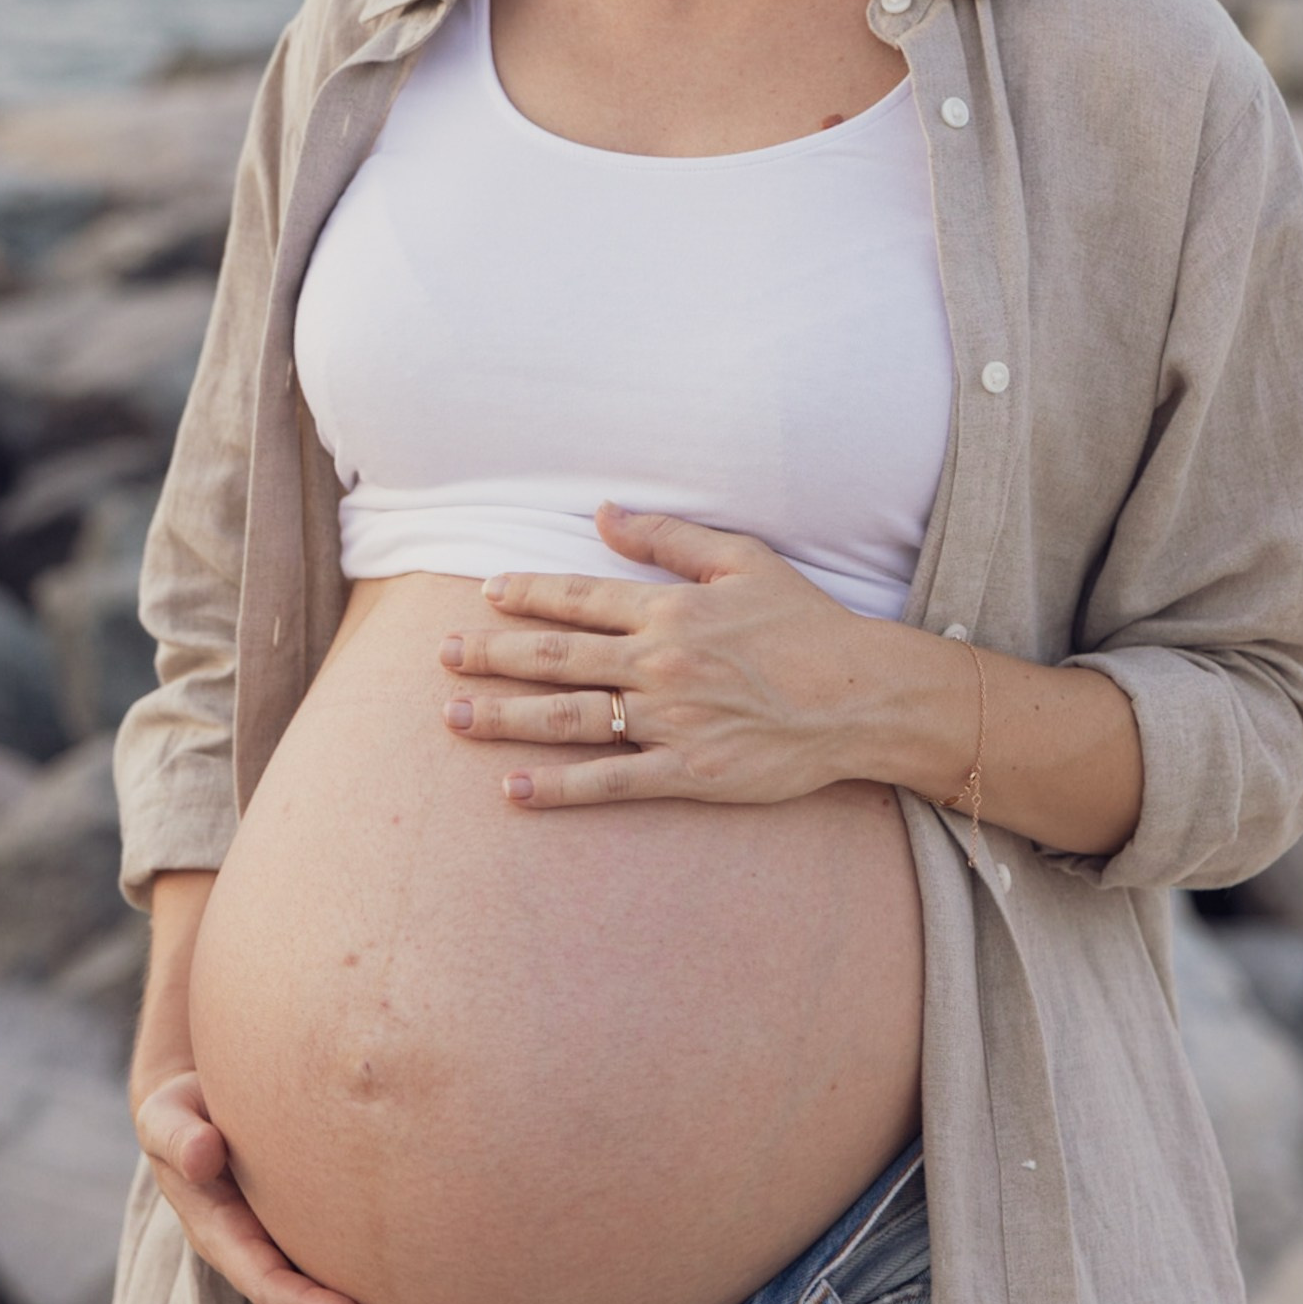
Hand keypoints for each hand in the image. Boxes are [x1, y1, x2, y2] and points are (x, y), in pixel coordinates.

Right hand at [133, 1067, 427, 1303]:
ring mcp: (279, 1261)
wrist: (191, 1116)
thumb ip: (179, 1137)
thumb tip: (202, 1155)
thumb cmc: (182, 1115)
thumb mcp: (167, 1120)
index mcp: (221, 1235)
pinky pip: (337, 1293)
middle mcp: (253, 1261)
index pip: (268, 1282)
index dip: (308, 1303)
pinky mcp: (303, 1250)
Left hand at [438, 503, 874, 808]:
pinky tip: (514, 790)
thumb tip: (602, 513)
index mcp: (669, 609)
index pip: (579, 597)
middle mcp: (659, 662)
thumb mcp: (742, 559)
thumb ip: (669, 536)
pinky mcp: (689, 772)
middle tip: (441, 656)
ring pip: (568, 717)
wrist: (861, 696)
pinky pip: (610, 781)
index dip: (527, 593)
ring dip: (504, 717)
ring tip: (453, 716)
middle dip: (491, 654)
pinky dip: (559, 787)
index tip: (485, 592)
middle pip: (556, 657)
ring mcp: (670, 720)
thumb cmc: (806, 623)